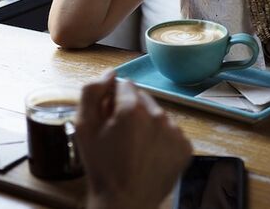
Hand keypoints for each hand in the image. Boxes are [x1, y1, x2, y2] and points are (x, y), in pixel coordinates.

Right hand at [77, 71, 192, 208]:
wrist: (125, 202)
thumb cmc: (101, 166)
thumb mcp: (83, 126)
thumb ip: (92, 91)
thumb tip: (110, 73)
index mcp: (132, 108)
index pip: (124, 85)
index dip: (112, 100)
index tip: (108, 118)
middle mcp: (158, 115)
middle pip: (142, 98)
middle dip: (131, 110)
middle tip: (120, 135)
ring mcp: (175, 132)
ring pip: (158, 115)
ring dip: (147, 124)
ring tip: (135, 147)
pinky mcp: (186, 147)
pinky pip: (171, 132)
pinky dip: (161, 138)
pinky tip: (149, 154)